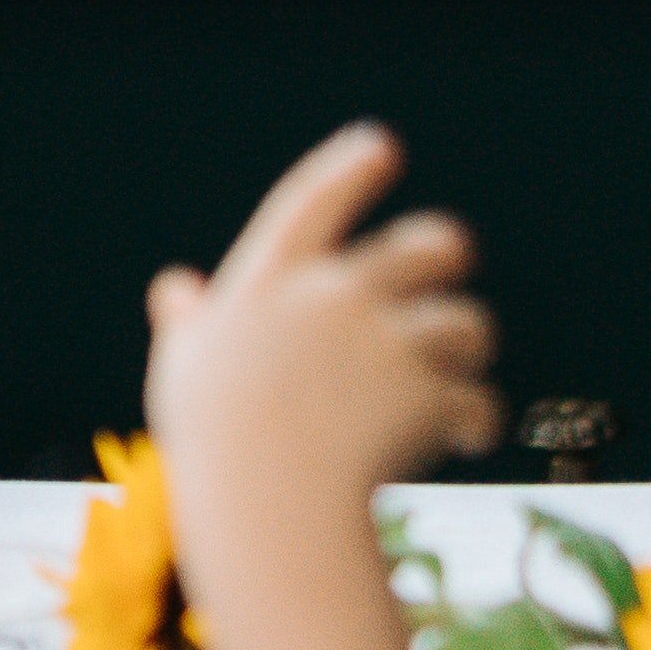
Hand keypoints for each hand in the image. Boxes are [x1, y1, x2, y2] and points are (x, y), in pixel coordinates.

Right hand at [142, 125, 500, 543]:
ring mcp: (389, 341)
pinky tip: (468, 437)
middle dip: (446, 254)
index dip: (349, 168)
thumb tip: (174, 289)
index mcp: (271, 281)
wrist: (264, 503)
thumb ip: (188, 326)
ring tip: (454, 385)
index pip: (314, 201)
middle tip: (449, 269)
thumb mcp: (184, 373)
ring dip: (465, 350)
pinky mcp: (431, 392)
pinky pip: (476, 400)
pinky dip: (476, 419)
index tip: (381, 146)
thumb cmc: (213, 445)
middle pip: (427, 246)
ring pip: (466, 324)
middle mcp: (338, 294)